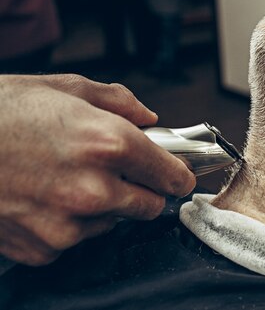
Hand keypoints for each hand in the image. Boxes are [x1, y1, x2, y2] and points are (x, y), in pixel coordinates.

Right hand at [0, 74, 195, 265]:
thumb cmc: (0, 111)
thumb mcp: (64, 87)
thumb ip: (119, 101)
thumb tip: (148, 117)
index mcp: (111, 143)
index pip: (173, 176)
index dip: (176, 173)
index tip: (175, 174)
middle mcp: (96, 189)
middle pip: (151, 206)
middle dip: (142, 190)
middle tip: (118, 173)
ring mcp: (69, 224)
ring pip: (112, 223)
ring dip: (103, 207)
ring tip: (66, 180)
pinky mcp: (43, 248)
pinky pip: (75, 239)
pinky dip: (68, 223)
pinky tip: (44, 198)